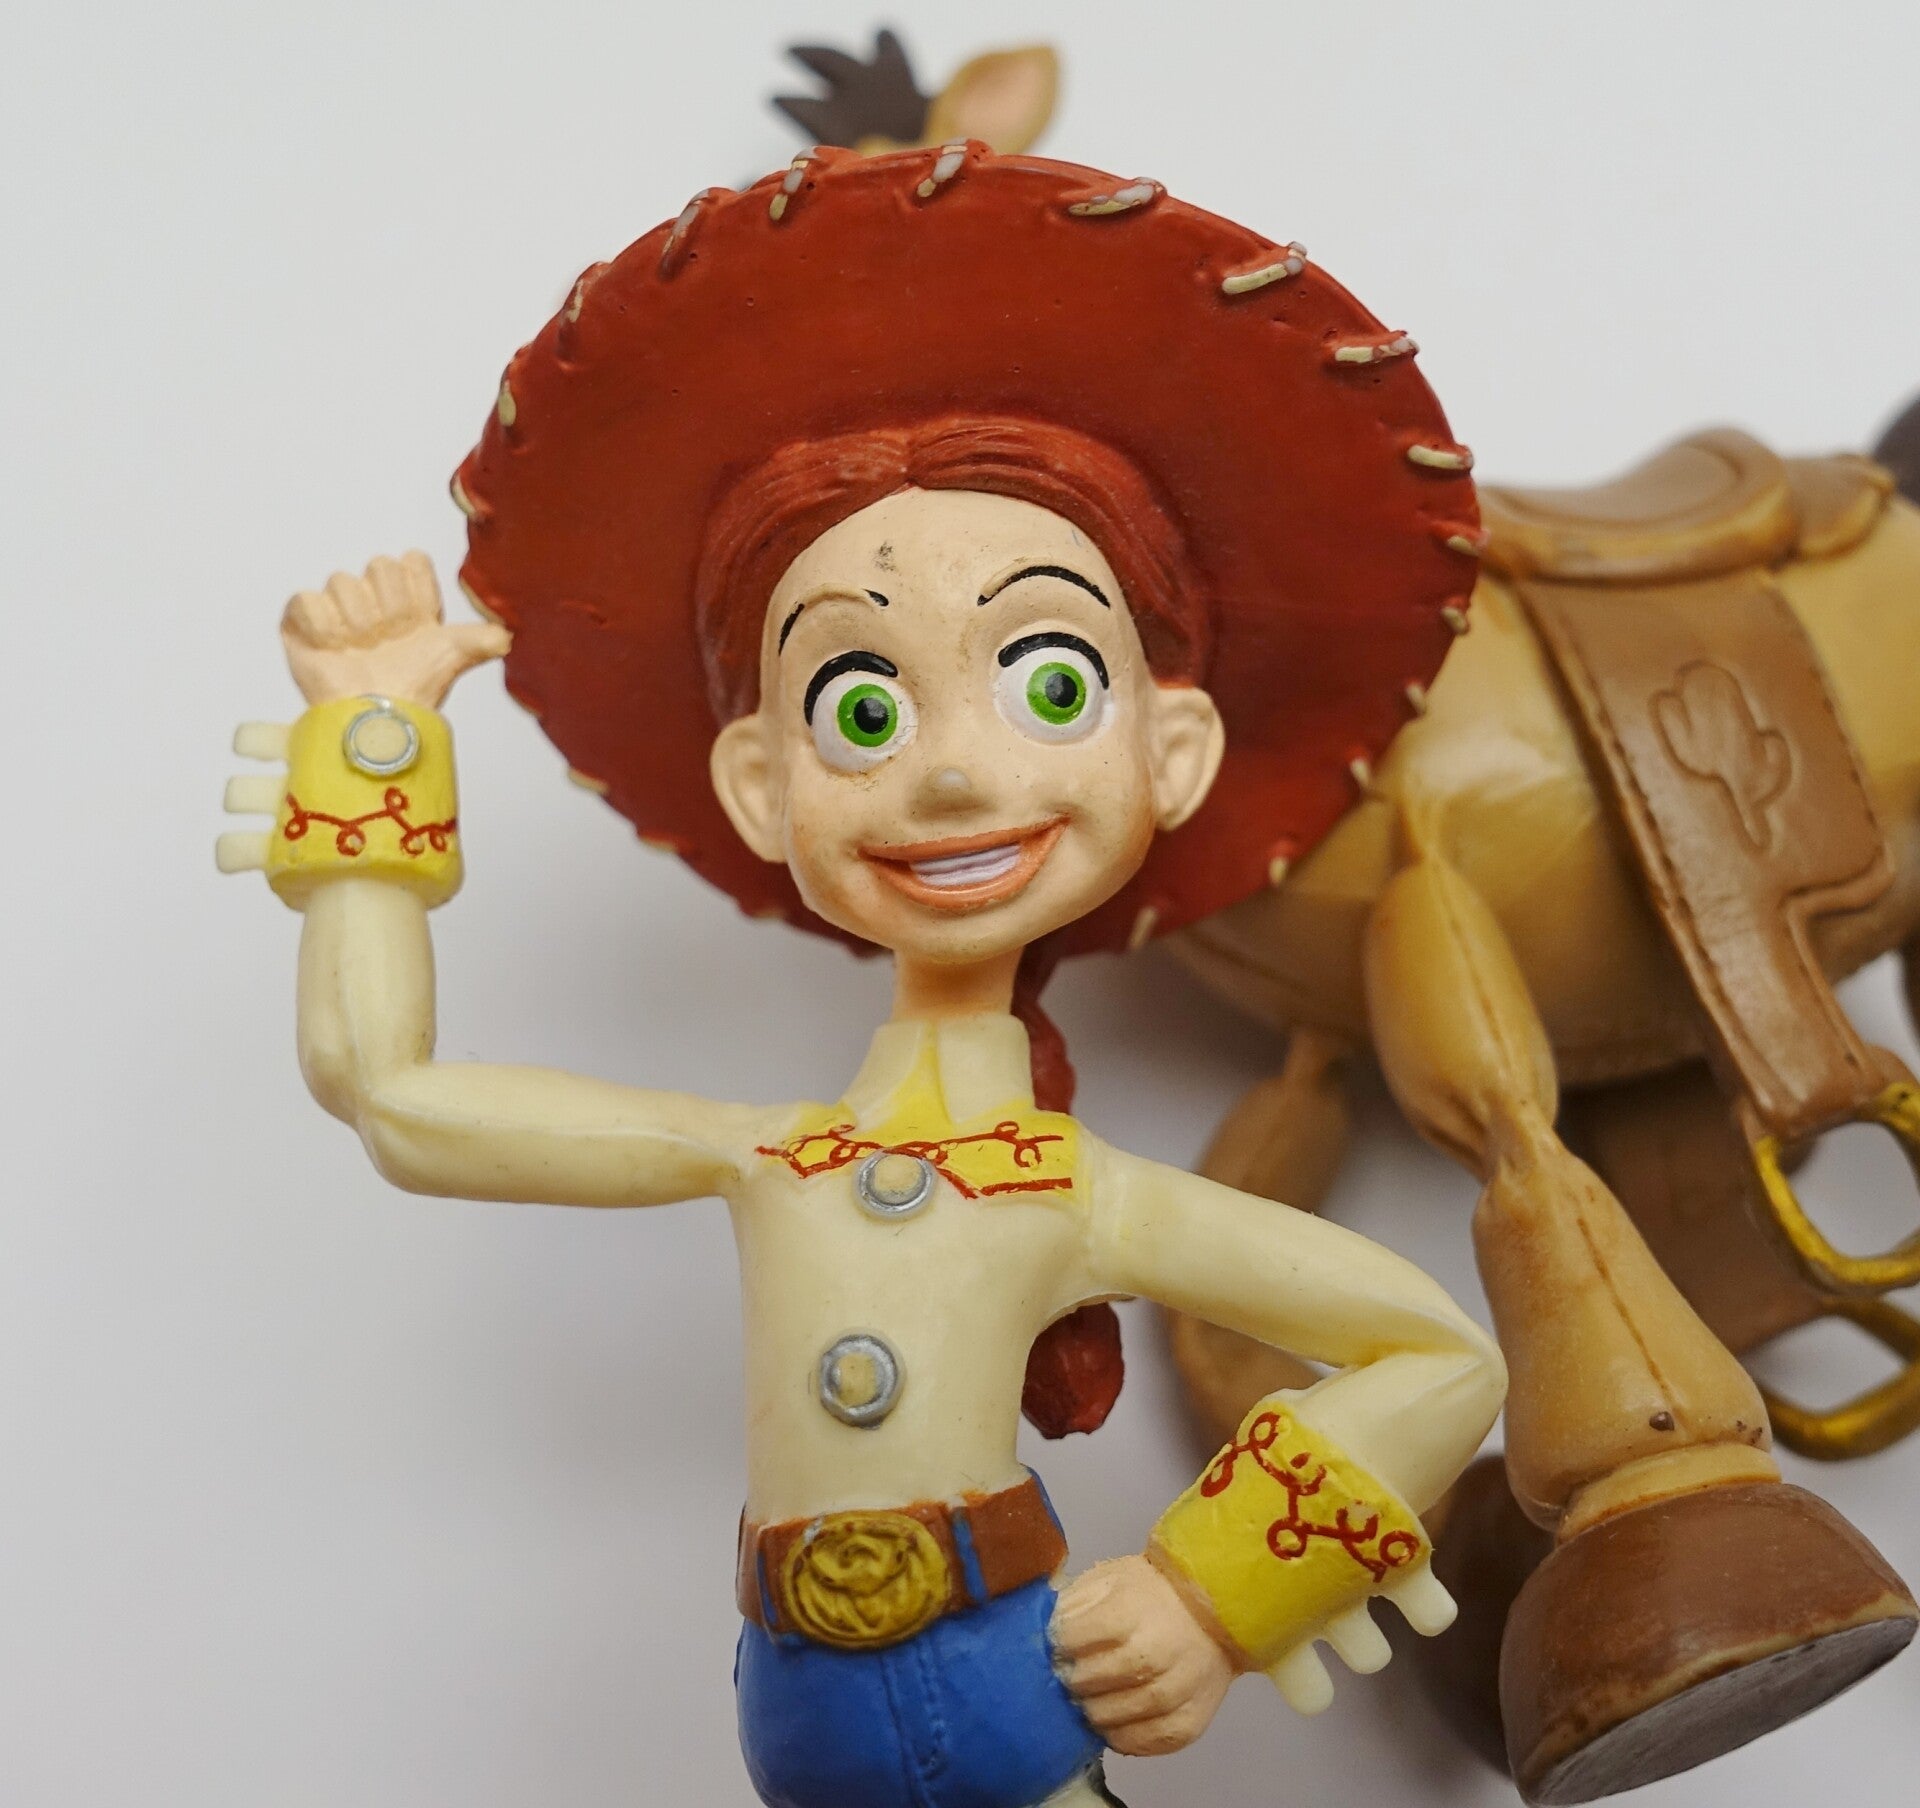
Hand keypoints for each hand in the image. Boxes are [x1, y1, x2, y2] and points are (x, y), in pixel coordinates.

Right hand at [281, 551, 509, 706]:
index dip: (416, 589)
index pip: (412, 560)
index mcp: (409, 598)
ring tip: (361, 648)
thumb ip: (481, 640)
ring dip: (357, 619)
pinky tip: (333, 648)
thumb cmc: (414, 688)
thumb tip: (507, 637)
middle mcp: (373, 597)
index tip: (420, 620)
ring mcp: (336, 607)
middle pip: (379, 564)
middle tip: (390, 639)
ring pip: (342, 580)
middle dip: (389, 605)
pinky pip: (306, 599)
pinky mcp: (300, 620)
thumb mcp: (454, 657)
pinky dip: (322, 625)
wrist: (378, 716)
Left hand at [1050, 1555, 1236, 1756]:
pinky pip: (1143, 1742)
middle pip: (1089, 1682)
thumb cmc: (1153, 1593)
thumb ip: (1074, 1602)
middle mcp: (1153, 1655)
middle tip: (1068, 1677)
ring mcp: (1174, 1694)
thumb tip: (1042, 1630)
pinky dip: (1121, 1737)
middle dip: (1071, 1681)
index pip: (1071, 1640)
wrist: (1217, 1612)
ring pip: (1113, 1718)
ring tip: (1087, 1700)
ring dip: (1091, 1712)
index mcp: (1128, 1612)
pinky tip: (1113, 1722)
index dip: (1057, 1644)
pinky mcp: (1188, 1724)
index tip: (1056, 1645)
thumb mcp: (1111, 1578)